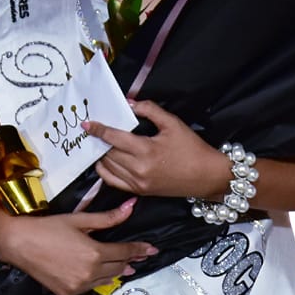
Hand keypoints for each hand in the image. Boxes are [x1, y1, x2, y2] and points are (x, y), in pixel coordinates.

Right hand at [0, 198, 156, 294]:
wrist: (18, 244)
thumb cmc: (47, 227)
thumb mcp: (79, 219)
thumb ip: (108, 218)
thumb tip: (131, 207)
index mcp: (95, 253)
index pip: (125, 252)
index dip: (140, 249)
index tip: (152, 249)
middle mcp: (90, 273)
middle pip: (118, 267)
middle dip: (130, 260)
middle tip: (141, 256)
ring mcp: (78, 286)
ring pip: (106, 280)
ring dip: (116, 271)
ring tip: (126, 267)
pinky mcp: (67, 293)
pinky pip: (91, 287)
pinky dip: (98, 280)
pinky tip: (101, 274)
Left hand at [86, 100, 230, 199]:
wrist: (207, 176)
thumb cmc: (192, 149)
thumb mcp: (173, 123)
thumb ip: (149, 110)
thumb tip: (129, 104)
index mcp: (147, 150)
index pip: (114, 138)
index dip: (99, 130)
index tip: (87, 124)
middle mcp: (139, 169)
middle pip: (108, 153)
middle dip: (99, 141)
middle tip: (95, 131)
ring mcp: (138, 183)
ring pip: (108, 168)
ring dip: (101, 155)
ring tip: (100, 144)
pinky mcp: (140, 191)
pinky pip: (113, 182)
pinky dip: (105, 171)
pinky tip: (105, 161)